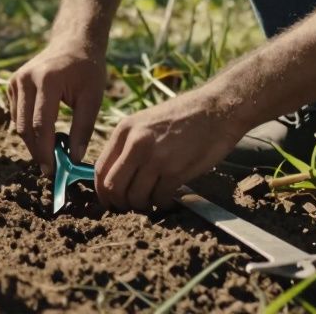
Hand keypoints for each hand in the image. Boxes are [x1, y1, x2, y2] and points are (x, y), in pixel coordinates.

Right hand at [7, 43, 106, 176]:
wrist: (74, 42)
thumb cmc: (87, 70)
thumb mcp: (93, 98)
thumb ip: (83, 129)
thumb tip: (75, 159)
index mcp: (47, 80)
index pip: (41, 124)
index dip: (46, 151)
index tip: (53, 171)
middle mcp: (26, 79)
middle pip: (24, 127)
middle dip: (37, 151)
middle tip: (50, 169)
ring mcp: (16, 81)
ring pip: (18, 123)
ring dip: (32, 142)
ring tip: (51, 153)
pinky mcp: (12, 84)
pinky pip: (16, 114)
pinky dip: (28, 128)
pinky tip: (45, 134)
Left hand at [94, 85, 240, 211]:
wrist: (216, 109)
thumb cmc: (182, 117)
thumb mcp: (146, 123)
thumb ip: (128, 145)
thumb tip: (115, 175)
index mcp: (125, 130)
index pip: (100, 169)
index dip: (102, 191)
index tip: (110, 201)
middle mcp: (135, 144)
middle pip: (113, 187)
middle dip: (119, 203)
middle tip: (131, 207)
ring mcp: (155, 158)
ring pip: (135, 197)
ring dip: (142, 205)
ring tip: (152, 200)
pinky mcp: (175, 171)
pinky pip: (159, 198)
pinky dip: (162, 203)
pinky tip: (168, 198)